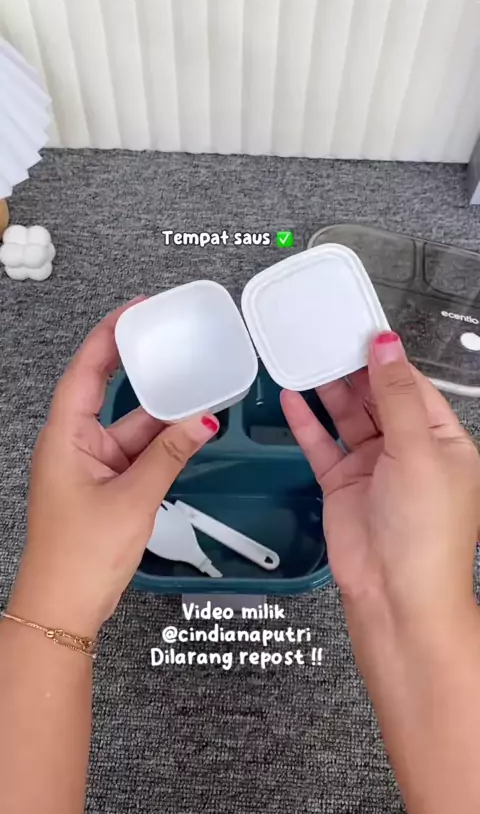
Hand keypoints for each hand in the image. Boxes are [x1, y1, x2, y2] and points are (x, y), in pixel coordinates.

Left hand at [9, 302, 218, 635]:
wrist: (64, 608)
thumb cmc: (78, 557)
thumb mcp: (133, 498)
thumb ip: (170, 455)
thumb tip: (201, 420)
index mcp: (64, 437)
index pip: (84, 370)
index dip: (108, 336)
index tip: (135, 312)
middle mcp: (73, 444)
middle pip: (107, 392)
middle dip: (137, 368)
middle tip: (166, 339)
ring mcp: (89, 465)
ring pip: (128, 426)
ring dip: (159, 415)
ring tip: (194, 390)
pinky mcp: (104, 484)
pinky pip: (135, 451)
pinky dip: (160, 443)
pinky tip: (187, 433)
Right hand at [281, 331, 479, 621]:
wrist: (394, 594)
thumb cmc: (425, 534)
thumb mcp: (418, 451)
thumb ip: (397, 396)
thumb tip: (387, 346)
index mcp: (442, 441)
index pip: (412, 386)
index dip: (387, 358)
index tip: (361, 329)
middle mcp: (409, 451)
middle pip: (378, 398)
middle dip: (354, 370)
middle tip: (327, 338)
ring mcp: (374, 467)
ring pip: (348, 417)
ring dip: (329, 391)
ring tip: (306, 359)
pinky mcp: (343, 483)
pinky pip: (322, 444)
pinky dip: (306, 422)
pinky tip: (292, 399)